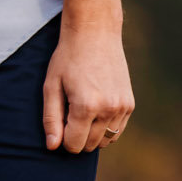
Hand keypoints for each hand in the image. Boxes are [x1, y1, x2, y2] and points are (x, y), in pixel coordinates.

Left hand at [44, 24, 133, 152]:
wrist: (95, 34)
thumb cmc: (67, 59)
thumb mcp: (51, 88)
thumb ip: (51, 120)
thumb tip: (53, 147)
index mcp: (86, 106)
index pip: (73, 145)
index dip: (62, 139)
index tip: (59, 122)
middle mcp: (108, 109)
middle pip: (90, 145)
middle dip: (76, 138)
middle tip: (69, 114)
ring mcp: (122, 107)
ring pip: (105, 140)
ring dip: (92, 135)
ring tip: (82, 112)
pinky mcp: (130, 103)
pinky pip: (117, 130)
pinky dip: (105, 128)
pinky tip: (95, 111)